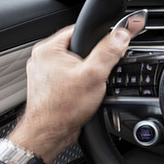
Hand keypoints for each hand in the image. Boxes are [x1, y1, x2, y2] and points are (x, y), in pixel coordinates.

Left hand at [9, 22, 140, 163]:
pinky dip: (79, 83)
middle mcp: (42, 59)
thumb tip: (121, 34)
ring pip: (75, 64)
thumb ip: (109, 51)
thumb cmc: (62, 108)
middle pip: (79, 48)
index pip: (79, 30)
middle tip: (98, 73)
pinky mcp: (49, 86)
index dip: (99, 37)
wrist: (49, 134)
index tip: (110, 47)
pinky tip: (82, 94)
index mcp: (48, 49)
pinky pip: (70, 76)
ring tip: (88, 86)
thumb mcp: (94, 75)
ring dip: (87, 72)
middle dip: (93, 59)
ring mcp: (44, 73)